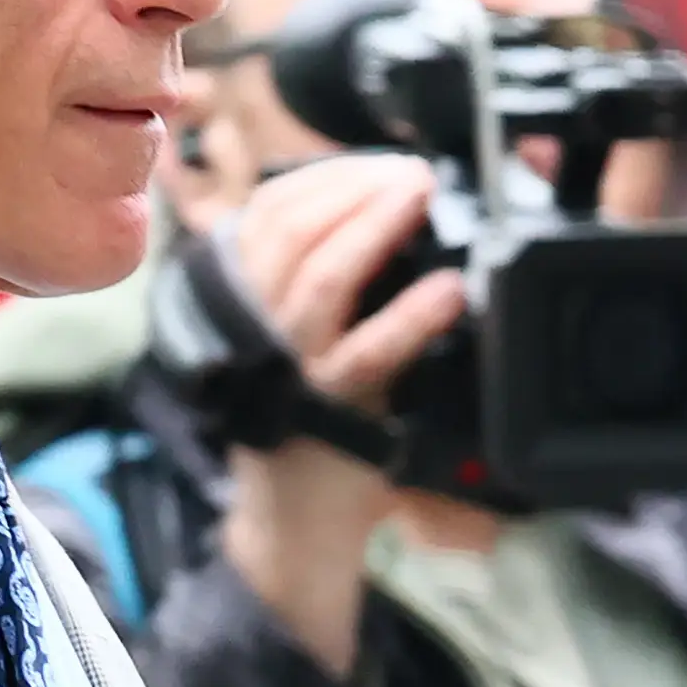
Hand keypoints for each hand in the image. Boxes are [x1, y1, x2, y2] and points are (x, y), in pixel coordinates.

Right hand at [213, 156, 467, 675]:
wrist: (291, 523)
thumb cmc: (304, 421)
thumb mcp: (289, 340)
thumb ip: (312, 280)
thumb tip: (373, 208)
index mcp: (237, 299)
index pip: (265, 211)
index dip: (325, 175)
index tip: (379, 164)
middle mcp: (252, 325)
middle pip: (291, 231)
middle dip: (356, 187)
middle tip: (414, 174)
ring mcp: (289, 366)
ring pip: (323, 278)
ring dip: (376, 225)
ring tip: (422, 197)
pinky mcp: (330, 410)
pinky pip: (369, 352)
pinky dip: (410, 315)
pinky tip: (449, 291)